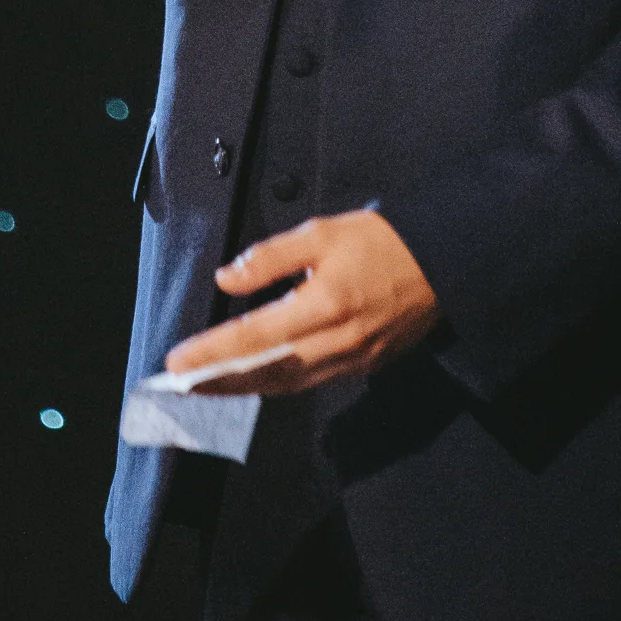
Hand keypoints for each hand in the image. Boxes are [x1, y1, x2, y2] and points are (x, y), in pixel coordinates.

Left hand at [164, 209, 441, 395]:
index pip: (255, 337)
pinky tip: (258, 377)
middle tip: (178, 385)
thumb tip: (226, 279)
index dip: (212, 353)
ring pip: (288, 385)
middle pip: (266, 373)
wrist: (445, 261)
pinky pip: (312, 383)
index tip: (175, 362)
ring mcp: (353, 362)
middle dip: (220, 381)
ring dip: (245, 388)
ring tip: (209, 386)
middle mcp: (337, 343)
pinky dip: (278, 383)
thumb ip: (271, 257)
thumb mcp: (323, 232)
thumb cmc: (381, 239)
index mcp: (324, 305)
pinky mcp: (366, 367)